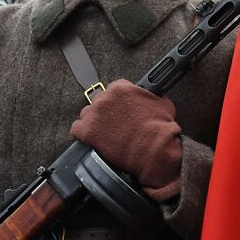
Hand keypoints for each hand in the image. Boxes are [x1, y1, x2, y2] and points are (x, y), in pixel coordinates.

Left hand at [70, 79, 181, 202]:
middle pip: (99, 101)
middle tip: (115, 122)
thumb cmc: (160, 129)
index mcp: (122, 88)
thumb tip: (148, 97)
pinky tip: (94, 139)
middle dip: (106, 111)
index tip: (121, 108)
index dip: (118, 101)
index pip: (114, 89)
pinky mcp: (86, 131)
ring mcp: (93, 115)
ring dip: (94, 122)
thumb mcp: (162, 103)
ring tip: (105, 132)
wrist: (153, 150)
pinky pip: (77, 128)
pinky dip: (84, 134)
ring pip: (87, 114)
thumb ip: (149, 96)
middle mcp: (105, 98)